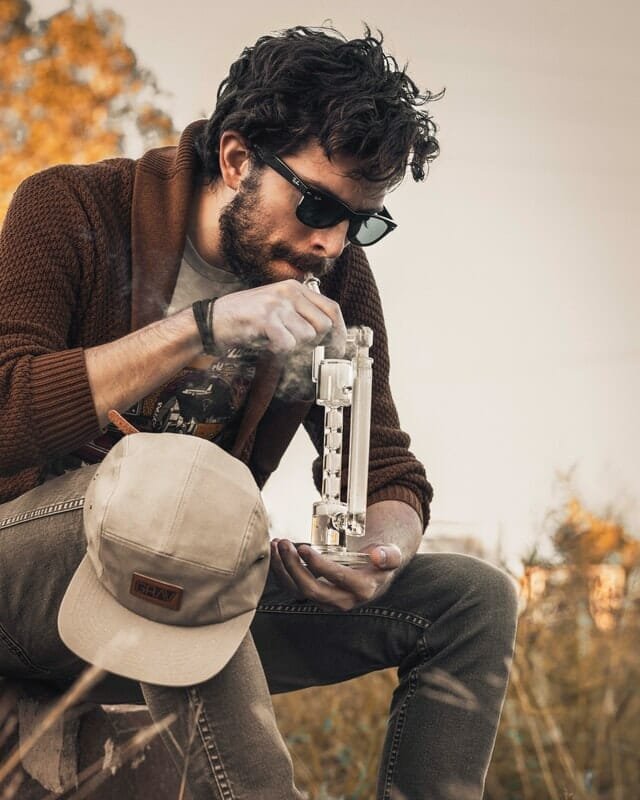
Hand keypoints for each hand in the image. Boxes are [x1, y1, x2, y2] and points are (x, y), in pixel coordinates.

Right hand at [212, 280, 345, 355]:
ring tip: (277, 341)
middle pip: (324, 324)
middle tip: (303, 350)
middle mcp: (289, 292)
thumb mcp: (279, 308)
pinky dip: (280, 351)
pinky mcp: (265, 319)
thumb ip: (302, 315)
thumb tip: (328, 337)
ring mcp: (277, 304)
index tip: (338, 349)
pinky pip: (288, 343)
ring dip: (295, 347)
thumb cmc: (247, 318)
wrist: (214, 320)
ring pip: (308, 336)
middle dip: (317, 343)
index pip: (332, 308)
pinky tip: (268, 344)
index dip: (339, 332)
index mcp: (295, 288)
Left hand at [269, 538, 401, 610]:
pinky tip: (275, 552)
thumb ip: (389, 555)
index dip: (318, 565)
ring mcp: (326, 600)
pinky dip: (280, 571)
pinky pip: (292, 588)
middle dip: (294, 567)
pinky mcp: (314, 595)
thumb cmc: (381, 558)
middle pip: (311, 590)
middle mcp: (342, 600)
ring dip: (283, 569)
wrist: (374, 572)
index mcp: (361, 589)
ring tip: (277, 544)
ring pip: (297, 591)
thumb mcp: (392, 555)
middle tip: (285, 544)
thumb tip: (377, 555)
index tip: (304, 548)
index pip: (336, 579)